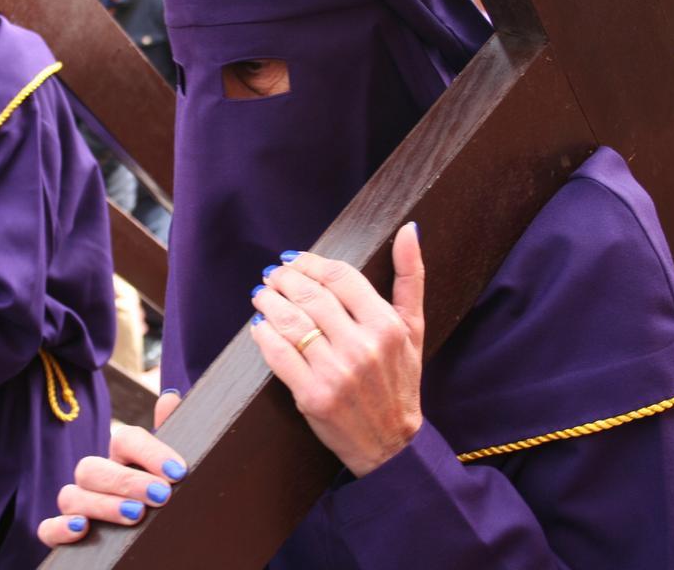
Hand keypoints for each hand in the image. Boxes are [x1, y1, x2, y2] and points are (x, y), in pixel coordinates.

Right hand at [37, 391, 185, 546]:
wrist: (155, 540)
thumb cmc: (159, 497)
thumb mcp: (170, 470)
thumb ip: (172, 434)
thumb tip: (170, 397)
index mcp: (120, 458)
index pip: (125, 439)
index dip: (150, 453)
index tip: (178, 472)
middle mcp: (94, 479)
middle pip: (92, 467)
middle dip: (127, 481)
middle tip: (160, 495)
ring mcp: (76, 505)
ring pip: (71, 496)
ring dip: (102, 505)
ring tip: (135, 514)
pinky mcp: (62, 534)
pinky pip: (47, 528)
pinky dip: (60, 528)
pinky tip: (83, 529)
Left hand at [249, 222, 423, 476]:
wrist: (391, 444)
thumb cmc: (400, 380)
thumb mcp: (414, 328)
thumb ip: (410, 276)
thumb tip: (409, 229)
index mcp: (387, 326)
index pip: (340, 277)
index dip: (311, 262)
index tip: (294, 260)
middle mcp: (362, 347)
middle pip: (311, 296)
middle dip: (285, 279)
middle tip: (272, 275)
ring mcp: (336, 373)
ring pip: (291, 322)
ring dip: (269, 302)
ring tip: (262, 295)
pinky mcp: (313, 396)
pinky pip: (278, 356)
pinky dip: (264, 336)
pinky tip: (260, 326)